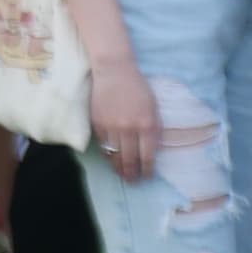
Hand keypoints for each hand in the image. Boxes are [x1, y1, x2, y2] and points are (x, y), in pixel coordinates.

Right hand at [85, 54, 161, 181]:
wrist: (114, 71)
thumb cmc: (138, 87)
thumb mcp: (153, 106)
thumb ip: (153, 128)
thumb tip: (153, 149)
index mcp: (147, 123)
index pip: (148, 155)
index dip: (147, 169)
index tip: (148, 176)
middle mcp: (129, 128)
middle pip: (130, 160)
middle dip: (132, 174)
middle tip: (133, 182)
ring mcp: (111, 127)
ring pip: (114, 156)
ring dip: (119, 169)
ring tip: (123, 176)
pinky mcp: (97, 125)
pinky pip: (103, 147)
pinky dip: (108, 156)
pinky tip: (111, 160)